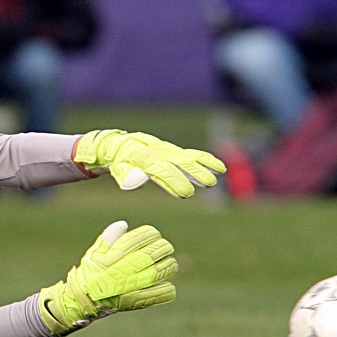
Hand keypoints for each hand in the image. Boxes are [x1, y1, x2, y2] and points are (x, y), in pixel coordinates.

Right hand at [38, 220, 176, 335]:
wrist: (84, 301)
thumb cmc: (90, 274)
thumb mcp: (93, 254)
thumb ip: (108, 238)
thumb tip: (123, 224)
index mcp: (112, 257)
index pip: (138, 239)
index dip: (150, 234)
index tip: (154, 233)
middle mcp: (122, 270)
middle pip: (152, 254)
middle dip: (163, 247)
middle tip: (166, 247)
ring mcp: (131, 286)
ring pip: (159, 272)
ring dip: (169, 265)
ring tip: (170, 263)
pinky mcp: (137, 301)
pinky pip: (160, 294)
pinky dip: (167, 289)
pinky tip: (167, 283)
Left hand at [74, 129, 225, 197]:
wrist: (117, 143)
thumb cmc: (117, 160)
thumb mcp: (117, 168)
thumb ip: (126, 176)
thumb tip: (133, 184)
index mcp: (145, 157)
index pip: (162, 170)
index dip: (175, 181)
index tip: (186, 193)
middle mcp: (159, 151)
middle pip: (179, 161)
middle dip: (195, 172)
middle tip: (209, 183)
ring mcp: (167, 149)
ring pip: (188, 156)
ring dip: (204, 164)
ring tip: (219, 173)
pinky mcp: (172, 150)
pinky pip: (190, 154)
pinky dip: (204, 159)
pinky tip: (219, 168)